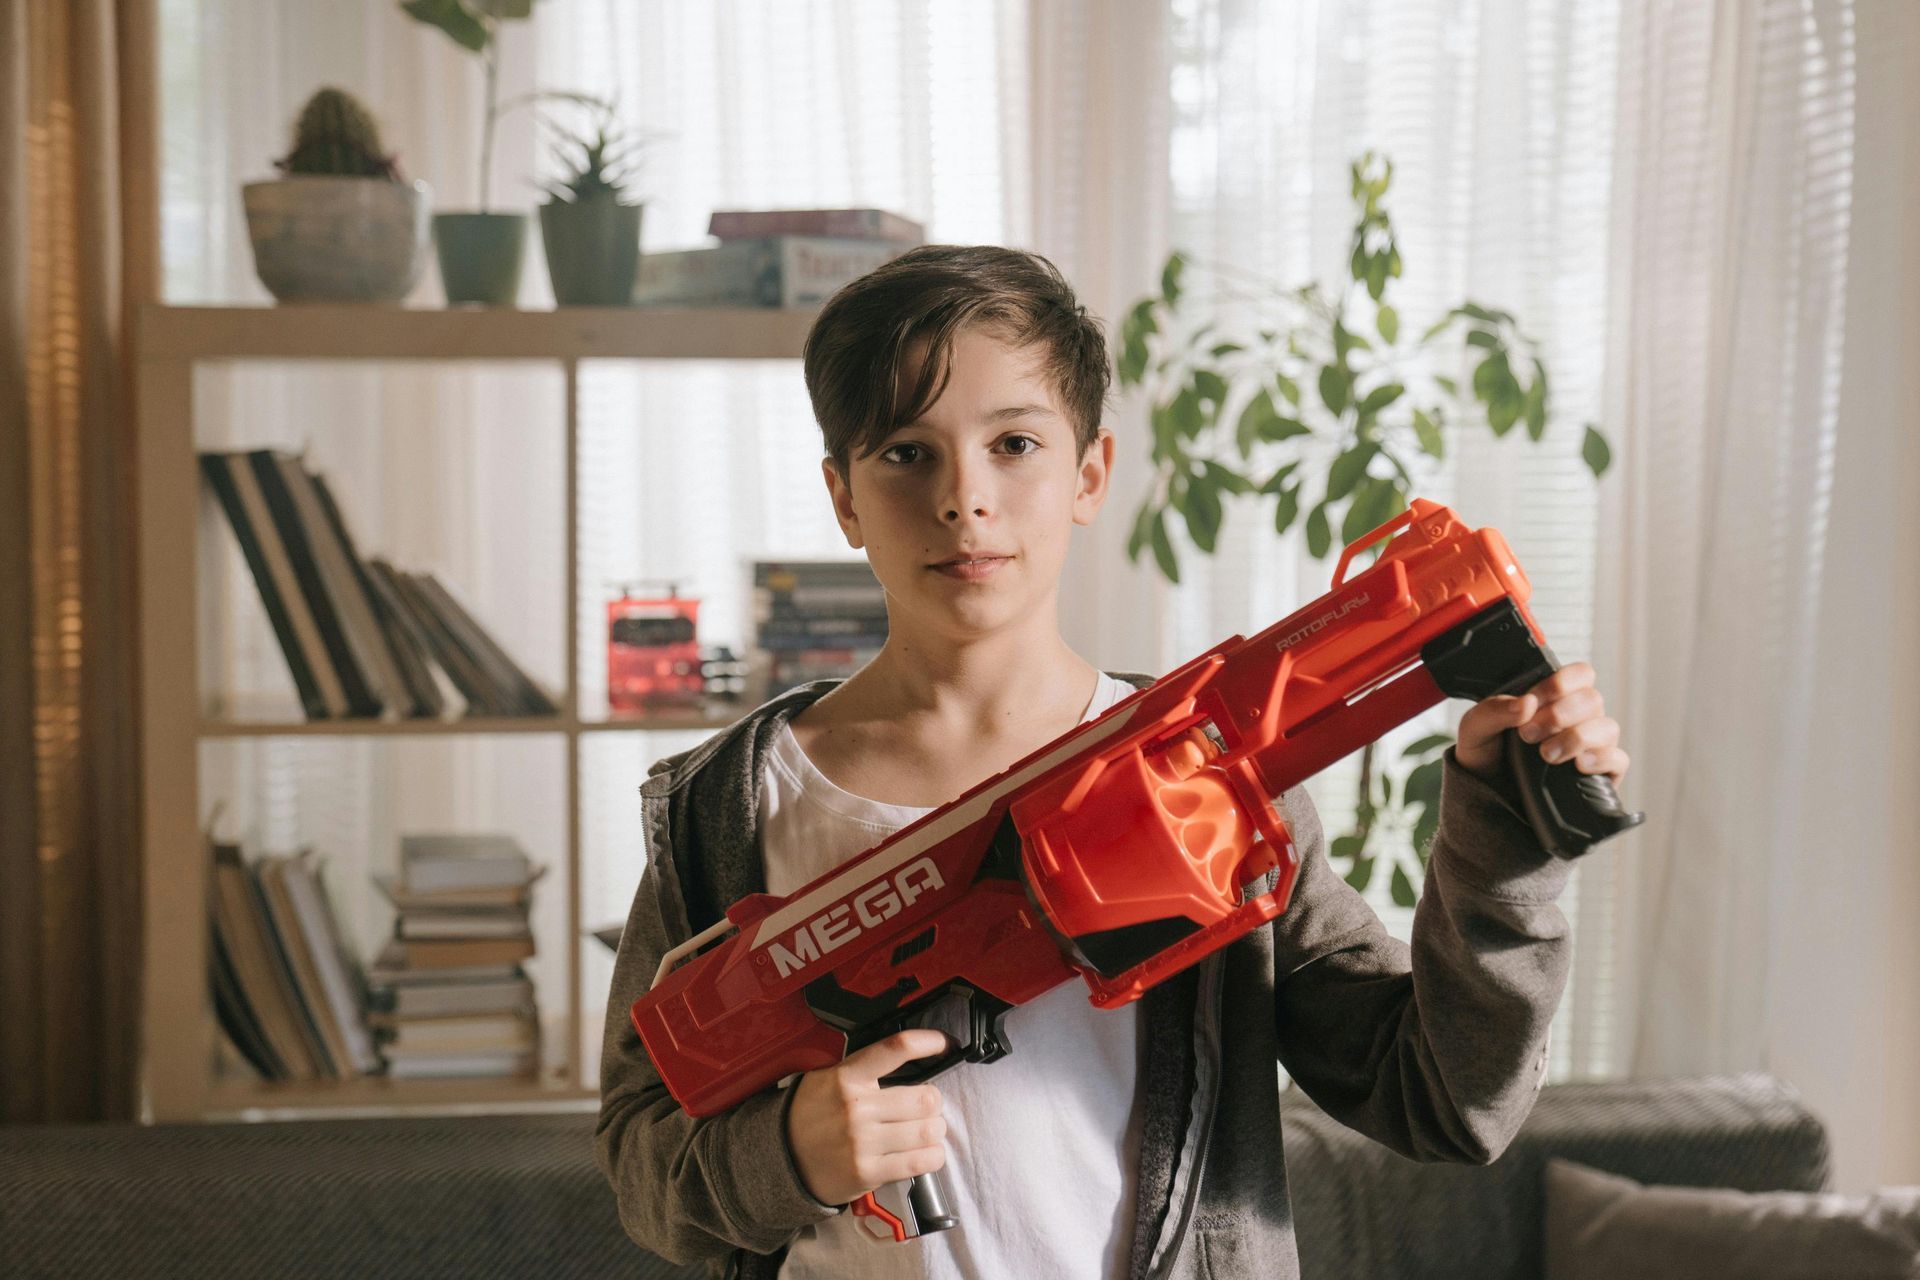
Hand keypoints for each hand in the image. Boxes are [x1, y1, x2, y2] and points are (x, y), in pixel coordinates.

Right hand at [785, 1029, 949, 1207]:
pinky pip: (920, 1162)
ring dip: (935, 1130)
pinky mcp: (868, 1172)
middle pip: (925, 1097)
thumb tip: (911, 1057)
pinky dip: (932, 1156)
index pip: (895, 1049)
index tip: (942, 1043)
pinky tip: (925, 1152)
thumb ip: (864, 1068)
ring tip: (926, 1130)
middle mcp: (855, 1108)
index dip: (927, 1042)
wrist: (782, 1159)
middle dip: (933, 1102)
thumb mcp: (826, 1078)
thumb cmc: (809, 1116)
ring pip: (928, 1131)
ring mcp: (862, 1142)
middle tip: (926, 1106)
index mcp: (846, 1077)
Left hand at [1455, 661, 1629, 786]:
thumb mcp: (1475, 729)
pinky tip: (1578, 765)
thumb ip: (1493, 710)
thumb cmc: (1486, 755)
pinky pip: (1618, 759)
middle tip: (1529, 735)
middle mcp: (1577, 717)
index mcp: (1553, 698)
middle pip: (1593, 699)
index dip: (1559, 684)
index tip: (1531, 703)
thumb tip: (1526, 703)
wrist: (1487, 797)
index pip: (1579, 675)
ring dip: (1577, 738)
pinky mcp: (1600, 772)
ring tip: (1547, 755)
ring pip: (1607, 728)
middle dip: (1559, 715)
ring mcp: (1591, 744)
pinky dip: (1601, 759)